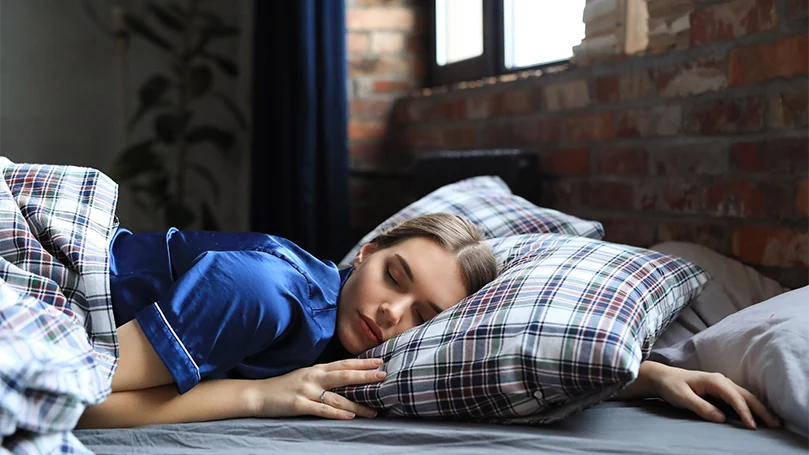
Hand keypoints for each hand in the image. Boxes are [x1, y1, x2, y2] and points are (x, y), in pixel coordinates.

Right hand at [249, 358, 385, 419]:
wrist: (259, 394)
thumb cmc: (285, 385)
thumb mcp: (306, 375)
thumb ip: (324, 375)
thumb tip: (347, 378)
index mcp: (317, 368)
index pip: (344, 363)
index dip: (363, 362)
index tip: (380, 361)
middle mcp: (314, 377)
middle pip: (344, 375)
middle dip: (365, 376)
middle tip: (383, 376)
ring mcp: (306, 390)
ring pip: (337, 397)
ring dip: (357, 405)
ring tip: (373, 410)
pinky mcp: (299, 405)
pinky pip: (321, 410)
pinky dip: (336, 414)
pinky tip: (349, 417)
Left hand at [646, 362, 779, 429]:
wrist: (662, 377)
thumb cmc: (671, 386)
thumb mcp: (683, 397)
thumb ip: (701, 407)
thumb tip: (721, 418)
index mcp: (714, 381)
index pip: (734, 397)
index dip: (744, 412)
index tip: (752, 426)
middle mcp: (721, 381)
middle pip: (746, 395)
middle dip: (761, 410)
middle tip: (776, 424)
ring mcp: (721, 385)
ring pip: (745, 396)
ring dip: (759, 408)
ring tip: (772, 422)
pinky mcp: (719, 391)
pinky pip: (739, 398)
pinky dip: (750, 406)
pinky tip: (757, 415)